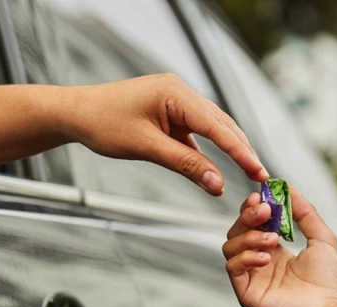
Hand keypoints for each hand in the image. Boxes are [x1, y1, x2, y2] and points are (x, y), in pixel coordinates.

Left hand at [70, 74, 268, 194]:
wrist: (75, 113)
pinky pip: (195, 132)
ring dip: (228, 150)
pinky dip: (207, 150)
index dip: (241, 152)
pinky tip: (216, 168)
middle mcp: (180, 92)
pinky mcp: (169, 112)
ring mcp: (175, 101)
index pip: (217, 126)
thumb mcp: (147, 147)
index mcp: (175, 93)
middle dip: (242, 150)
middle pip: (221, 124)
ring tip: (248, 172)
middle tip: (261, 176)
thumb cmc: (103, 124)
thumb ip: (185, 165)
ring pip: (211, 127)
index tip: (259, 172)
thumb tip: (218, 184)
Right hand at [223, 188, 336, 306]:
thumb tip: (289, 188)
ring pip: (230, 247)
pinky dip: (246, 257)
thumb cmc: (328, 280)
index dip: (252, 208)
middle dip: (247, 217)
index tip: (260, 196)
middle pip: (236, 231)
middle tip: (264, 211)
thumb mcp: (322, 237)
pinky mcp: (245, 292)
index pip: (251, 222)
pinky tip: (266, 258)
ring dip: (249, 237)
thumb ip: (305, 212)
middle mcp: (258, 261)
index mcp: (273, 249)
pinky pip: (232, 267)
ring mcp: (250, 276)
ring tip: (273, 240)